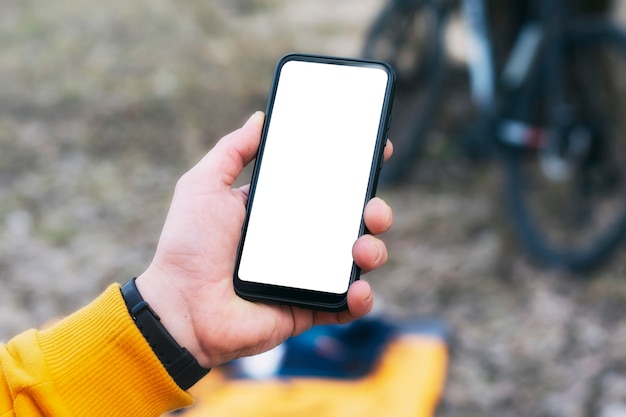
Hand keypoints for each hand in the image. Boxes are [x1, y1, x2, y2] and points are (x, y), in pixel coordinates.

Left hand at [136, 111, 393, 368]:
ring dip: (373, 250)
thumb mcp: (204, 186)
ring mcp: (307, 275)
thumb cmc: (188, 246)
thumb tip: (261, 118)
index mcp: (281, 210)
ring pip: (358, 260)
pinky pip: (347, 304)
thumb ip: (233, 151)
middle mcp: (299, 240)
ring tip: (361, 249)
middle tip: (372, 208)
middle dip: (376, 210)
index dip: (354, 169)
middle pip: (353, 221)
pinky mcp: (309, 308)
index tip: (376, 150)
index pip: (327, 186)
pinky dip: (361, 298)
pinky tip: (357, 289)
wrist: (180, 307)